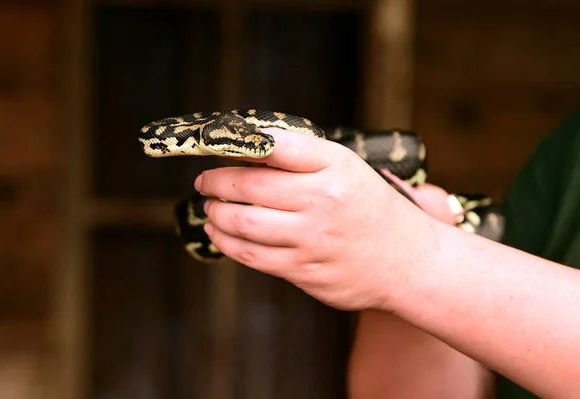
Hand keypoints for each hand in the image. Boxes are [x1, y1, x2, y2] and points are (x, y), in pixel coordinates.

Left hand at [195, 128, 448, 310]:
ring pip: (242, 222)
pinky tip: (218, 233)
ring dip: (215, 213)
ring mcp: (312, 238)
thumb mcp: (348, 169)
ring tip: (209, 207)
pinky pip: (251, 255)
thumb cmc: (372, 208)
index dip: (235, 143)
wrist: (408, 262)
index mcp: (335, 166)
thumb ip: (303, 156)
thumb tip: (249, 148)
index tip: (213, 145)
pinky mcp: (304, 270)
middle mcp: (323, 200)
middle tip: (204, 180)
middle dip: (215, 181)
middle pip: (248, 184)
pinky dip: (226, 241)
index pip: (274, 145)